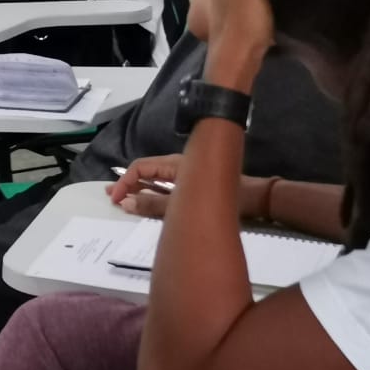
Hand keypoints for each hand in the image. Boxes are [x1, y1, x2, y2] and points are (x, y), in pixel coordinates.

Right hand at [107, 155, 275, 220]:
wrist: (258, 198)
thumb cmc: (224, 197)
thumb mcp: (184, 204)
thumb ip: (154, 205)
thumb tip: (127, 203)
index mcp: (176, 164)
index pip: (141, 167)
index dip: (125, 181)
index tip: (115, 199)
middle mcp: (180, 166)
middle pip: (147, 171)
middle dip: (129, 183)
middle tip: (111, 195)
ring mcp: (187, 175)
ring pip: (157, 179)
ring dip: (140, 188)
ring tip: (123, 199)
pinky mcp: (195, 185)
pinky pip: (167, 186)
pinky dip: (154, 193)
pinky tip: (147, 201)